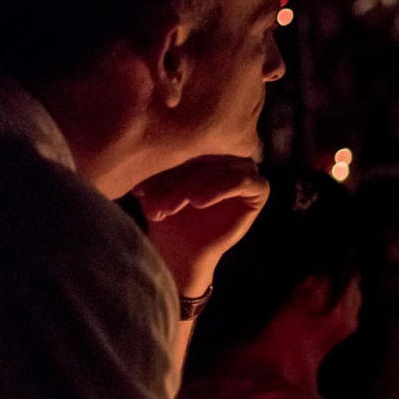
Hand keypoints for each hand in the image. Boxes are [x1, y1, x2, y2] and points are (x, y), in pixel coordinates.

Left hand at [134, 156, 267, 295]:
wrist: (184, 250)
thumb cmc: (168, 216)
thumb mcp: (156, 188)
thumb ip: (155, 165)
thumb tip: (142, 149)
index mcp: (203, 148)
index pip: (181, 150)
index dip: (160, 168)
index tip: (139, 192)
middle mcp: (227, 155)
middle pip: (199, 158)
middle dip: (175, 181)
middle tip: (157, 205)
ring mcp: (246, 169)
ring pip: (217, 169)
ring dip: (191, 188)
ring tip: (171, 208)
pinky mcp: (259, 187)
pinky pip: (239, 181)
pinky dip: (217, 190)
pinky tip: (198, 203)